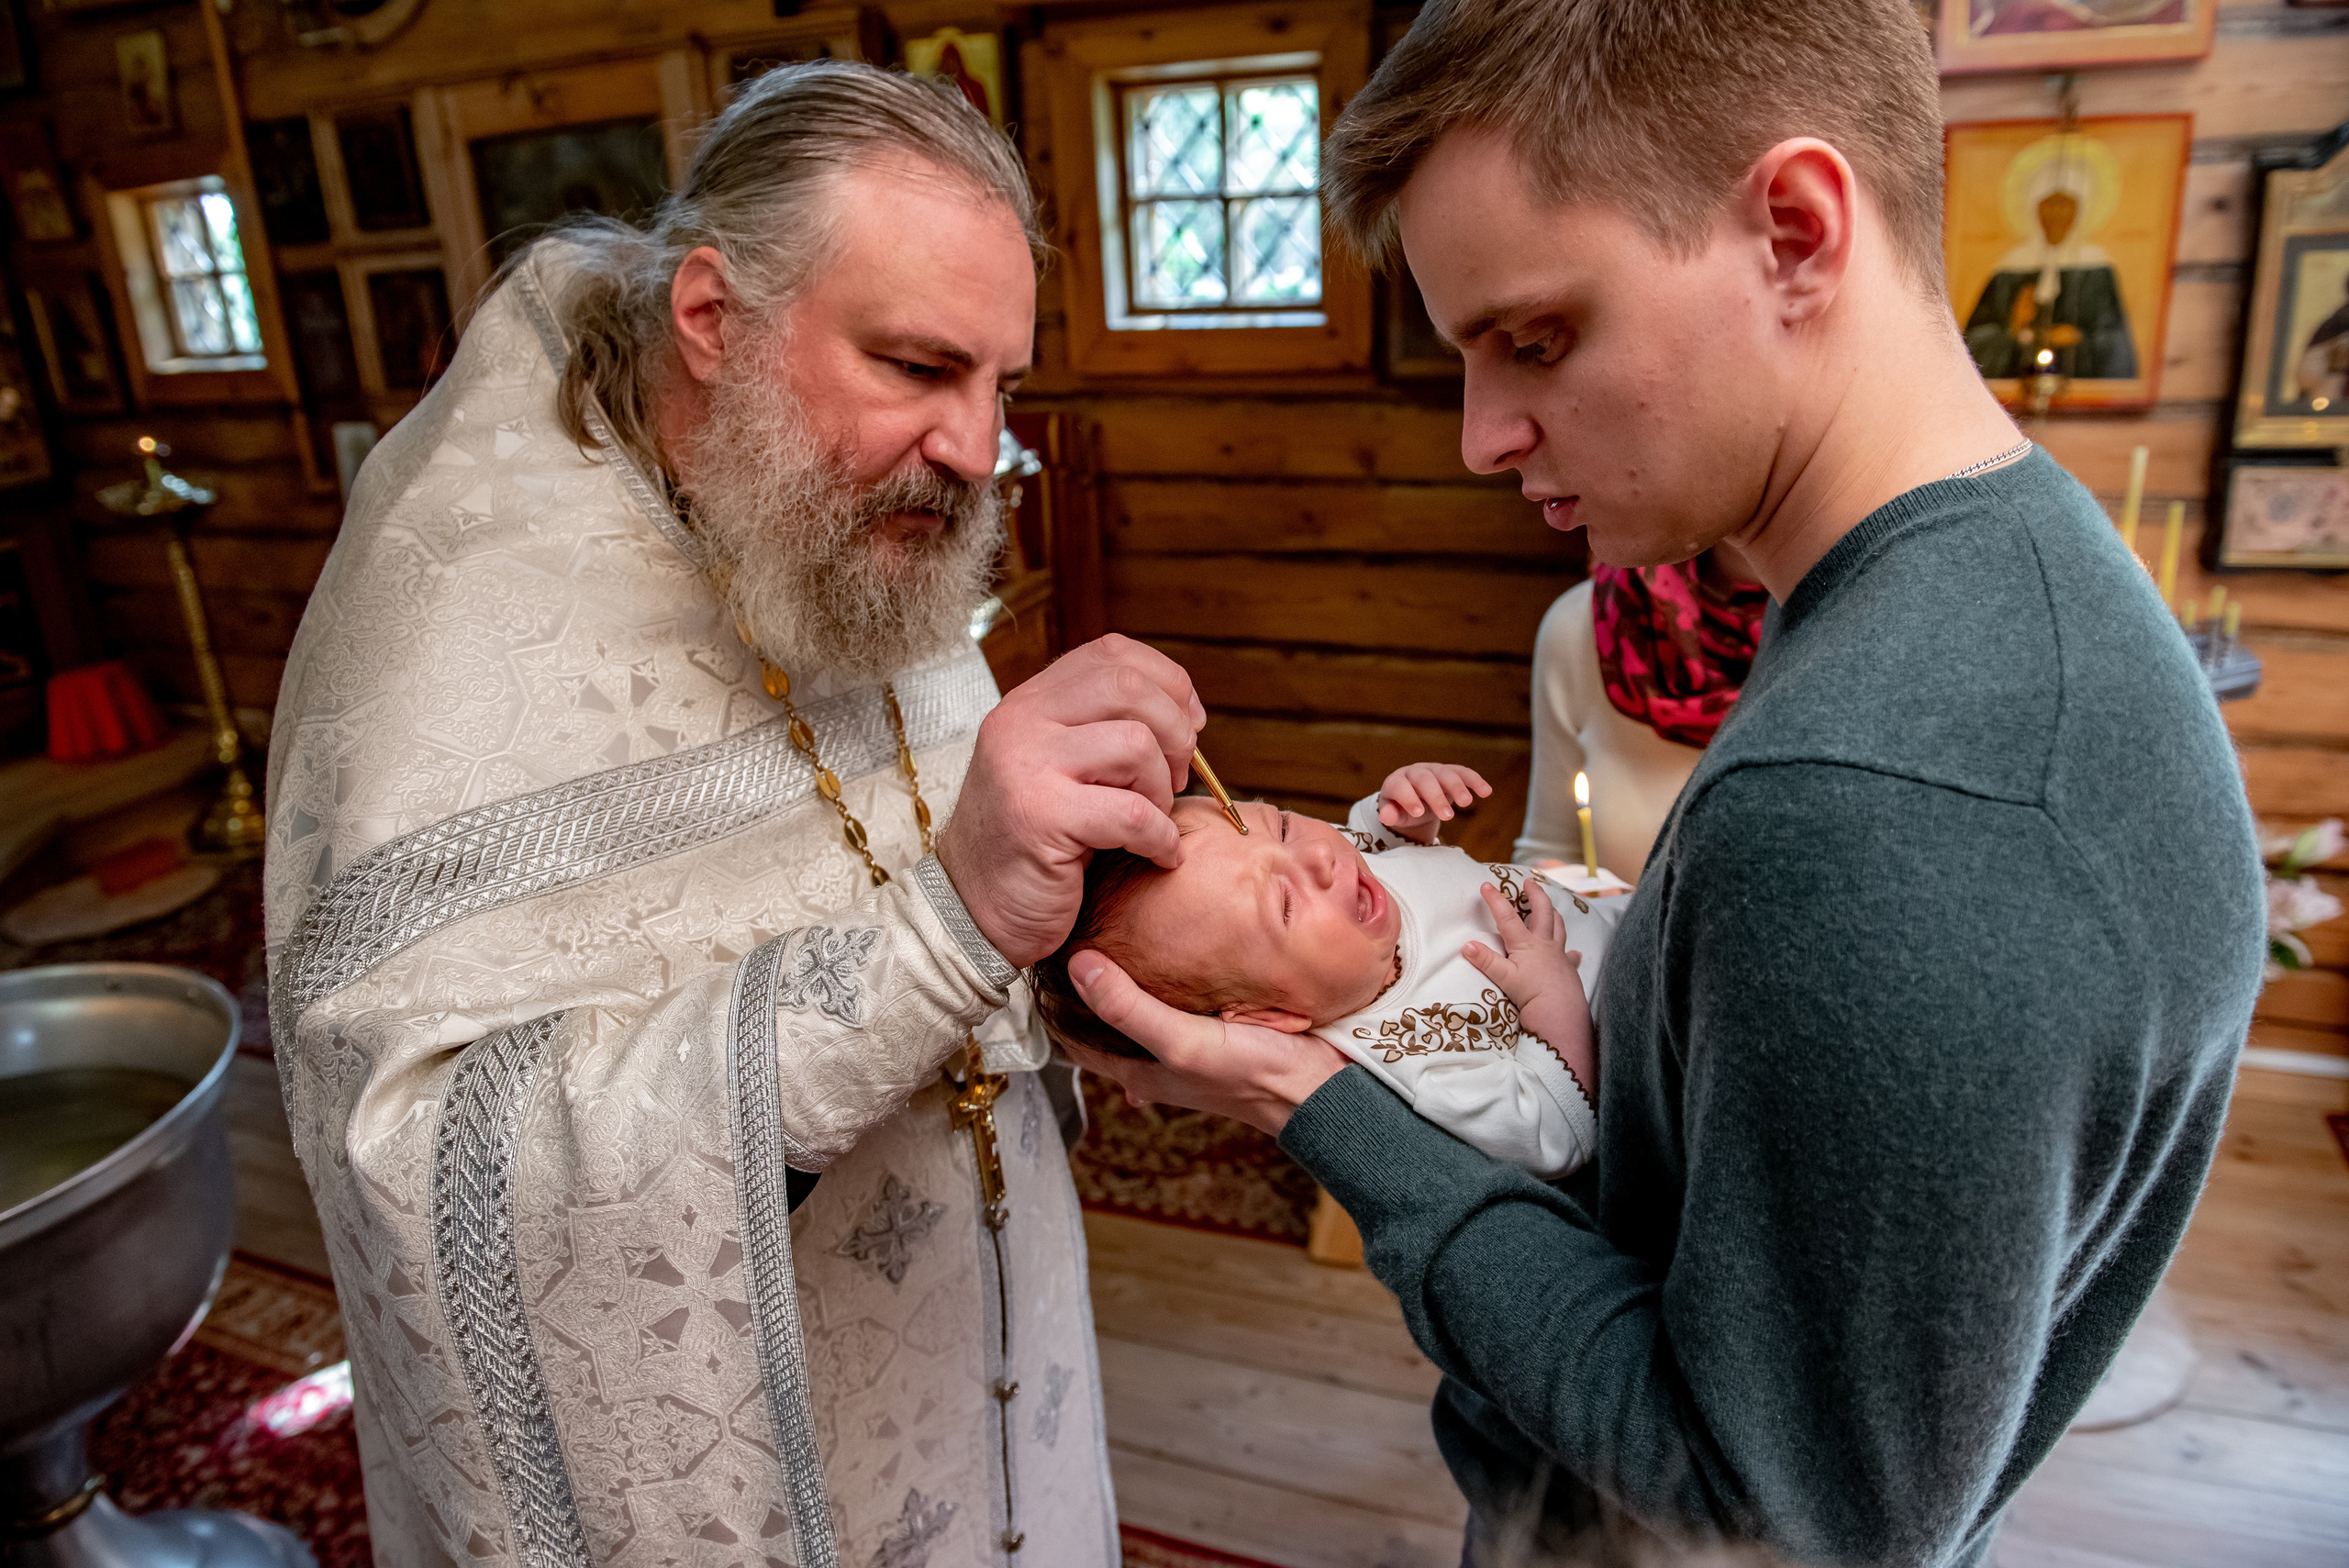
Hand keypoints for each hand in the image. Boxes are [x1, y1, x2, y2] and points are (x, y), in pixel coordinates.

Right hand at [935, 635, 1202, 965]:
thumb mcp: (1059, 770)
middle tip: (1176, 780)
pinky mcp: (1040, 817)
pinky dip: (1161, 838)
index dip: (1168, 682)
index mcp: (1028, 703)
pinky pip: (1132, 813)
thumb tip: (1187, 711)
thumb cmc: (1030, 846)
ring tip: (1153, 822)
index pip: (1111, 654)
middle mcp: (1020, 722)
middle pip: (1129, 687)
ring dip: (1163, 790)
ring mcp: (1026, 765)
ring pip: (1136, 745)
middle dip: (1176, 734)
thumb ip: (1101, 730)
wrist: (970, 911)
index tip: (1190, 724)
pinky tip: (1158, 855)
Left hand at [1059, 951, 1348, 1135]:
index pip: (1073, 1035)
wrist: (1325, 1087)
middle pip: (1108, 1015)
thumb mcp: (1182, 1044)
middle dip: (1089, 979)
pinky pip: (1185, 993)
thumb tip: (1079, 965)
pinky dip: (1173, 972)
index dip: (1054, 998)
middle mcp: (1160, 1056)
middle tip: (1078, 926)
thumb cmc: (1254, 1078)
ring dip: (1131, 974)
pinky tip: (1182, 946)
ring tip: (1120, 925)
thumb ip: (1129, 1008)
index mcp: (1139, 1069)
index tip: (1045, 953)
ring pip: (1145, 1002)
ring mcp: (1191, 1039)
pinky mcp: (1223, 1021)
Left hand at [1377, 762, 1491, 844]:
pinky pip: (1463, 773)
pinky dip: (1475, 780)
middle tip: (1447, 816)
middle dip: (1436, 797)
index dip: (1408, 798)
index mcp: (1396, 782)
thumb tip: (1386, 816)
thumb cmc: (1402, 809)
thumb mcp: (1395, 815)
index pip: (1400, 786)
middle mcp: (1414, 772)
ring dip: (1457, 787)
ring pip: (1446, 773)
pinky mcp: (1450, 771)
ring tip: (1466, 804)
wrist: (1416, 799)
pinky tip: (1486, 791)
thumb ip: (1391, 815)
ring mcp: (1433, 770)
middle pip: (1425, 779)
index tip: (1418, 812)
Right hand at [1463, 883, 1595, 1092]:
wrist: (1560, 1013)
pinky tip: (1573, 953)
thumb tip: (1467, 945)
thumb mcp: (1504, 978)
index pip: (1508, 917)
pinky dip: (1571, 952)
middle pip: (1543, 912)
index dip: (1496, 900)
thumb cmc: (1531, 995)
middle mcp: (1544, 944)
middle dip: (1535, 894)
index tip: (1486, 885)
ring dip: (1553, 914)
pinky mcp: (1568, 969)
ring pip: (1559, 927)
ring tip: (1550, 906)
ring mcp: (1559, 955)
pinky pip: (1571, 957)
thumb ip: (1486, 961)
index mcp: (1526, 944)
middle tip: (1529, 882)